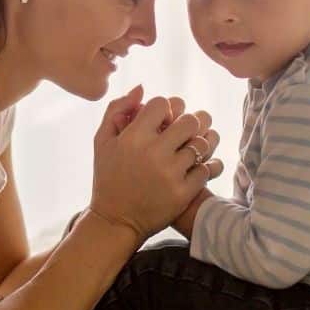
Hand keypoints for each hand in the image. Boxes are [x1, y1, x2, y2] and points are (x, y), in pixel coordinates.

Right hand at [90, 87, 222, 240]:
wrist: (115, 221)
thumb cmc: (108, 177)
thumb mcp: (102, 141)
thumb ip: (117, 109)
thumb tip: (142, 88)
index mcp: (133, 137)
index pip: (163, 103)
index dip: (165, 107)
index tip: (162, 119)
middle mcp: (153, 153)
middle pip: (190, 120)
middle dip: (188, 123)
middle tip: (183, 132)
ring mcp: (170, 173)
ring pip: (202, 144)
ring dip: (200, 144)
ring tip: (192, 149)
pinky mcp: (183, 193)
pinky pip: (208, 168)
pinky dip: (206, 166)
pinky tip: (196, 168)